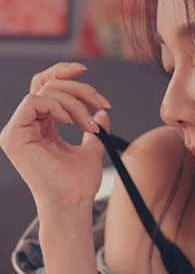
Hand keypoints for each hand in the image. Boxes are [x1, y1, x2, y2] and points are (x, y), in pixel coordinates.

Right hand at [0, 62, 111, 209]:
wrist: (72, 203)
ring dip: (75, 103)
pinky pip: (34, 102)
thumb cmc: (78, 184)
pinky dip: (58, 107)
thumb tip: (103, 112)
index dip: (63, 73)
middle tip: (101, 103)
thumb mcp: (92, 149)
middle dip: (79, 88)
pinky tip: (72, 123)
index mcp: (39, 126)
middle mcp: (25, 125)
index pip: (46, 87)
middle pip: (47, 85)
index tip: (85, 70)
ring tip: (89, 125)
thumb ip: (94, 128)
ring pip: (45, 92)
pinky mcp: (13, 135)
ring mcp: (16, 130)